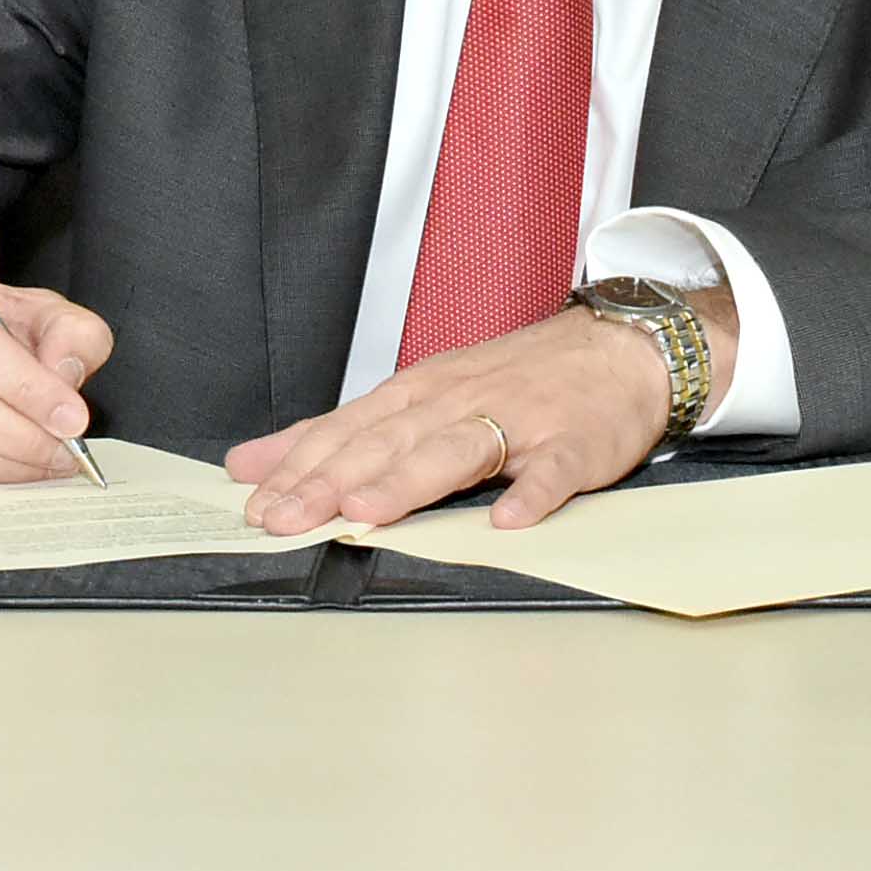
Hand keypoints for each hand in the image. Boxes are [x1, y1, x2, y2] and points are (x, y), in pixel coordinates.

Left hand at [224, 305, 678, 533]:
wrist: (615, 348)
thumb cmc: (512, 379)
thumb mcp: (419, 395)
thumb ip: (341, 433)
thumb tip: (254, 462)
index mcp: (416, 394)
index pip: (345, 431)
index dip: (298, 467)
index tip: (256, 502)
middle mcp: (455, 402)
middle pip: (384, 443)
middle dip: (330, 481)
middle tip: (285, 517)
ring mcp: (518, 421)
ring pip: (454, 452)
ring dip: (407, 482)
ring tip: (367, 514)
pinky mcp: (574, 445)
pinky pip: (552, 474)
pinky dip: (531, 497)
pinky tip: (508, 521)